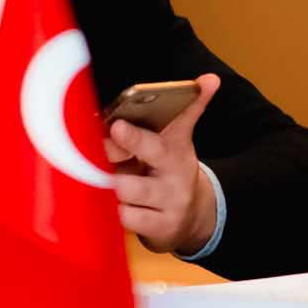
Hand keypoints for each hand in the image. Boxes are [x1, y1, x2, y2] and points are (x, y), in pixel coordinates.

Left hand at [106, 71, 220, 256]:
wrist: (191, 218)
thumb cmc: (167, 172)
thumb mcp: (172, 143)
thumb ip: (170, 115)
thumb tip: (208, 80)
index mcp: (177, 143)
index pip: (183, 117)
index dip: (186, 100)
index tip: (193, 85)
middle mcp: (178, 169)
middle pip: (154, 149)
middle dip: (132, 139)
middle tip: (115, 129)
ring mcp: (171, 200)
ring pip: (131, 187)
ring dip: (111, 182)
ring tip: (99, 176)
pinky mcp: (161, 227)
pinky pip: (128, 217)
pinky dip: (113, 211)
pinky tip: (107, 206)